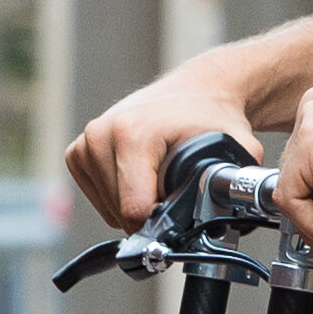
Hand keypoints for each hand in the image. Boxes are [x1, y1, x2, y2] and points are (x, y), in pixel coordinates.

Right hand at [64, 59, 258, 233]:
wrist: (197, 90)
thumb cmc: (213, 120)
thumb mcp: (235, 151)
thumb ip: (235, 185)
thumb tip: (234, 215)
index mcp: (131, 135)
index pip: (134, 211)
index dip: (162, 223)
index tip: (183, 210)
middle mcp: (101, 135)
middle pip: (119, 214)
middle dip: (150, 215)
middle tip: (174, 190)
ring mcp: (85, 142)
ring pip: (107, 210)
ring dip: (134, 206)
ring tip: (158, 179)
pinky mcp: (77, 152)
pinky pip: (96, 197)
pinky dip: (119, 197)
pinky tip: (140, 176)